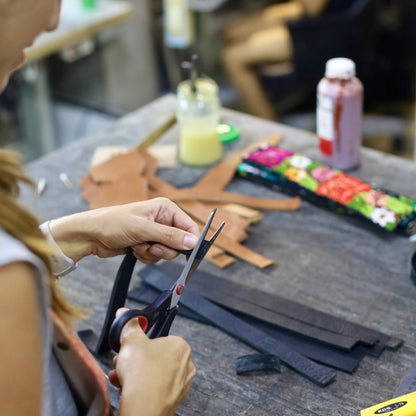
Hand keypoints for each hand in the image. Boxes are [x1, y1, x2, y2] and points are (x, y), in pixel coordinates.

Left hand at [48, 198, 198, 263]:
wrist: (91, 235)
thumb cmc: (113, 223)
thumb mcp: (143, 229)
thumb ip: (170, 236)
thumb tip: (193, 242)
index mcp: (166, 208)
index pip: (189, 227)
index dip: (189, 242)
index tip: (186, 255)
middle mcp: (163, 219)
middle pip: (179, 242)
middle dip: (164, 248)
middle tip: (151, 246)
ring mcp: (155, 232)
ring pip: (167, 252)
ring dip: (152, 253)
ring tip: (137, 245)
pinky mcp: (147, 243)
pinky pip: (156, 256)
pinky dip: (145, 256)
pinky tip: (133, 249)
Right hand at [108, 308, 195, 415]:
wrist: (143, 407)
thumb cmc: (142, 374)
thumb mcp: (131, 341)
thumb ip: (129, 325)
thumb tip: (124, 314)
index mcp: (180, 346)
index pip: (159, 339)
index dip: (141, 343)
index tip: (130, 346)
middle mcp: (185, 365)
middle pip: (155, 357)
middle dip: (135, 360)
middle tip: (122, 361)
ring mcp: (180, 385)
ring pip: (153, 374)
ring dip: (133, 374)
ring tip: (120, 376)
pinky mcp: (173, 401)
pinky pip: (154, 390)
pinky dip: (140, 389)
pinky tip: (125, 389)